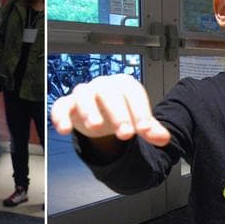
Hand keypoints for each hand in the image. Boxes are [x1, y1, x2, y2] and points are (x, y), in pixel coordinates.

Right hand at [50, 74, 170, 145]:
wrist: (100, 114)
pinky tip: (64, 130)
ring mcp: (84, 93)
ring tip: (95, 126)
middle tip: (126, 134)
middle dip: (118, 113)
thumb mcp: (137, 120)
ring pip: (83, 94)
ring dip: (89, 110)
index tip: (145, 130)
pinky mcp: (67, 105)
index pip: (133, 93)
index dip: (140, 111)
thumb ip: (150, 129)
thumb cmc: (120, 113)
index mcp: (123, 85)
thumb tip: (164, 139)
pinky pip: (60, 106)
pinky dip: (60, 116)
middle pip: (110, 92)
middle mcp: (103, 85)